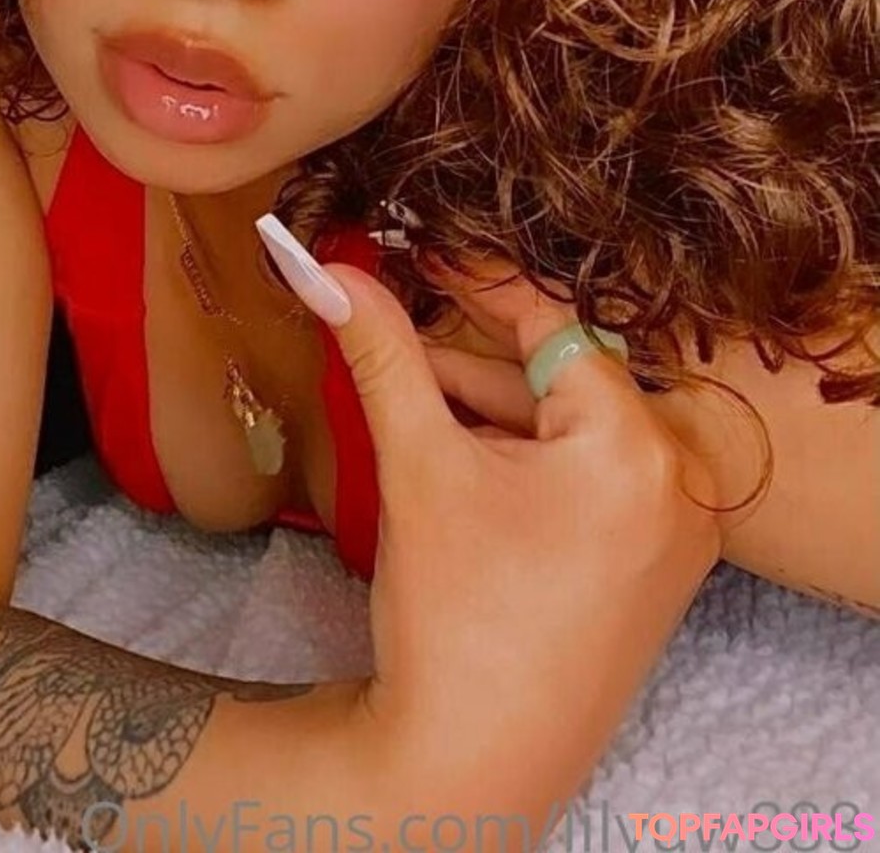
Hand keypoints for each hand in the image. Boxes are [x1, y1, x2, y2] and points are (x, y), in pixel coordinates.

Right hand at [271, 241, 721, 826]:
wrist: (467, 766)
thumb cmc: (451, 619)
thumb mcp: (418, 466)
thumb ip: (382, 353)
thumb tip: (329, 267)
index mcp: (638, 449)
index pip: (550, 327)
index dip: (475, 283)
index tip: (422, 244)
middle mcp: (683, 484)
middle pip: (559, 382)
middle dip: (470, 366)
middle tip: (392, 334)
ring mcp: (677, 532)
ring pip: (570, 432)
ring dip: (492, 417)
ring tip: (413, 416)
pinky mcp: (659, 568)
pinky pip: (591, 480)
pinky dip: (527, 465)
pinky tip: (461, 470)